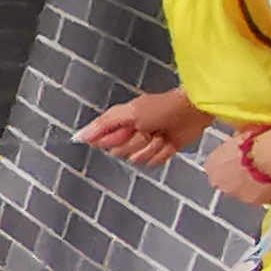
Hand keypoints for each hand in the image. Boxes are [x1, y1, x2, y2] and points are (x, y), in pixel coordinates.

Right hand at [81, 90, 206, 167]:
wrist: (191, 111)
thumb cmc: (162, 107)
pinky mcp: (162, 151)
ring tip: (160, 135)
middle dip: (134, 143)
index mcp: (120, 123)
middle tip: (146, 130)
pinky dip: (161, 153)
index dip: (113, 138)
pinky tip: (168, 142)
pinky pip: (153, 163)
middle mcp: (131, 134)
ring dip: (150, 148)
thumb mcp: (128, 113)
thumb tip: (79, 136)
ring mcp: (146, 144)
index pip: (104, 141)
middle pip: (120, 152)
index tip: (126, 130)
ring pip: (137, 159)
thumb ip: (103, 125)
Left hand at [199, 127, 270, 208]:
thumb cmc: (254, 140)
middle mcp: (218, 182)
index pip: (216, 167)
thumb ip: (234, 144)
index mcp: (211, 164)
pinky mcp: (252, 201)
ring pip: (242, 192)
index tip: (239, 161)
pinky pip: (258, 197)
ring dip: (250, 186)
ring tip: (266, 175)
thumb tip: (238, 142)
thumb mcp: (239, 136)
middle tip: (254, 170)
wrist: (269, 155)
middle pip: (226, 182)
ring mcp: (234, 194)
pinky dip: (264, 192)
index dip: (229, 165)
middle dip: (237, 177)